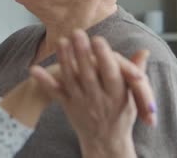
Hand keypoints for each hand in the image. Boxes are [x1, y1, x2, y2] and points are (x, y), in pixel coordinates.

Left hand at [30, 30, 151, 157]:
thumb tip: (143, 50)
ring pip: (72, 80)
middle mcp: (98, 99)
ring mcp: (81, 102)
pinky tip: (33, 69)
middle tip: (77, 32)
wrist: (106, 143)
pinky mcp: (68, 106)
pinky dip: (44, 81)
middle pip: (89, 74)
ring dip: (65, 60)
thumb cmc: (121, 114)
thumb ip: (134, 72)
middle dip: (83, 54)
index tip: (98, 40)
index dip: (104, 57)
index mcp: (117, 95)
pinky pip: (55, 93)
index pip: (111, 74)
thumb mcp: (132, 96)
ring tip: (61, 41)